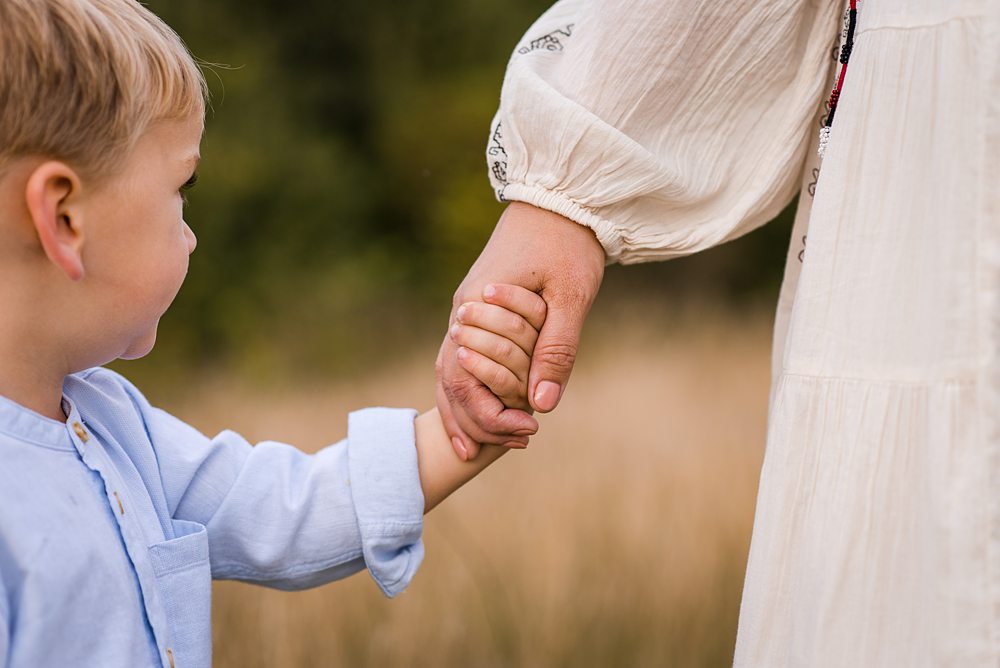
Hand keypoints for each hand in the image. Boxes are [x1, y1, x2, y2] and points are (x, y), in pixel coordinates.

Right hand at [436, 202, 604, 459]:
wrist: (558, 198)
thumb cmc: (567, 243)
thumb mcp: (571, 296)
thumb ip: (557, 349)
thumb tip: (544, 405)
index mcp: (477, 308)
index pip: (467, 377)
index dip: (492, 413)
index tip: (527, 432)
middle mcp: (462, 312)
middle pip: (450, 379)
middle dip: (473, 419)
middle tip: (504, 449)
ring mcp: (466, 311)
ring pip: (450, 370)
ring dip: (464, 409)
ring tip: (477, 448)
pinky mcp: (477, 310)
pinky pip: (463, 357)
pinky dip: (467, 387)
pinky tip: (479, 410)